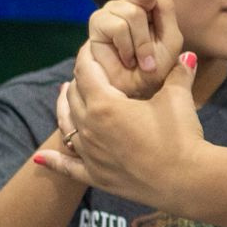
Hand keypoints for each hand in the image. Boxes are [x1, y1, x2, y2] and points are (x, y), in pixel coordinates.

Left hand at [38, 41, 206, 204]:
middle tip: (90, 71)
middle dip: (80, 80)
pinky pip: (68, 167)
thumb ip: (178, 73)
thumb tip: (186, 55)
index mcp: (104, 104)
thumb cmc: (180, 135)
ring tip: (66, 96)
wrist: (186, 180)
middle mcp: (89, 128)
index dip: (88, 56)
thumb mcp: (178, 98)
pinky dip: (54, 160)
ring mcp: (90, 154)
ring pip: (67, 126)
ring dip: (65, 109)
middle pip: (74, 97)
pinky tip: (40, 158)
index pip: (86, 72)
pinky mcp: (96, 176)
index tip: (92, 47)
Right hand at [87, 0, 183, 99]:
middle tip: (158, 20)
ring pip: (134, 12)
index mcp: (156, 5)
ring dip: (142, 43)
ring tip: (140, 61)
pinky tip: (126, 60)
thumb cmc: (155, 70)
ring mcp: (114, 11)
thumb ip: (166, 10)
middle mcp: (133, 3)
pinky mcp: (98, 24)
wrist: (132, 94)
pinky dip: (129, 47)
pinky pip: (118, 25)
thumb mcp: (171, 40)